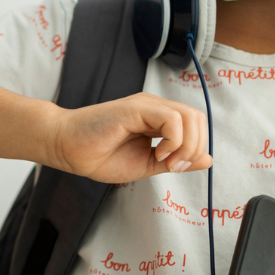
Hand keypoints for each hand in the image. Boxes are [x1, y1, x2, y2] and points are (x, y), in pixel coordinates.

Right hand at [48, 92, 212, 183]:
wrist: (67, 149)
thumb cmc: (98, 156)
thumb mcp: (146, 164)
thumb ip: (175, 160)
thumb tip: (207, 159)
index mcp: (156, 119)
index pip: (195, 125)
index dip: (194, 149)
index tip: (174, 168)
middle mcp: (154, 108)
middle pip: (198, 119)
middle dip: (194, 148)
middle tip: (172, 166)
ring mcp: (145, 105)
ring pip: (190, 117)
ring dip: (186, 146)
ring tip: (165, 160)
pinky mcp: (135, 108)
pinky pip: (172, 119)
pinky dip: (173, 140)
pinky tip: (157, 153)